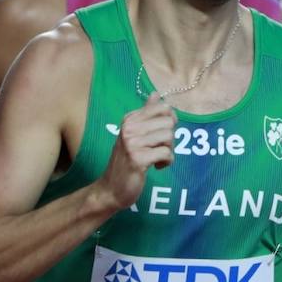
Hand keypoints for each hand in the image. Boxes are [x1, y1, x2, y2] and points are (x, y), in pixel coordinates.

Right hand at [96, 94, 176, 209]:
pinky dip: (167, 162)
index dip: (170, 120)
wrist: (111, 188)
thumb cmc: (126, 160)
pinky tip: (157, 167)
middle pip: (169, 122)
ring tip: (157, 158)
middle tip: (159, 148)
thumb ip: (146, 114)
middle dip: (170, 137)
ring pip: (169, 137)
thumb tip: (156, 94)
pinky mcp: (138, 159)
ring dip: (168, 150)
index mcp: (130, 119)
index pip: (163, 107)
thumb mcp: (134, 134)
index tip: (162, 132)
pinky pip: (166, 154)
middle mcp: (129, 128)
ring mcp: (132, 143)